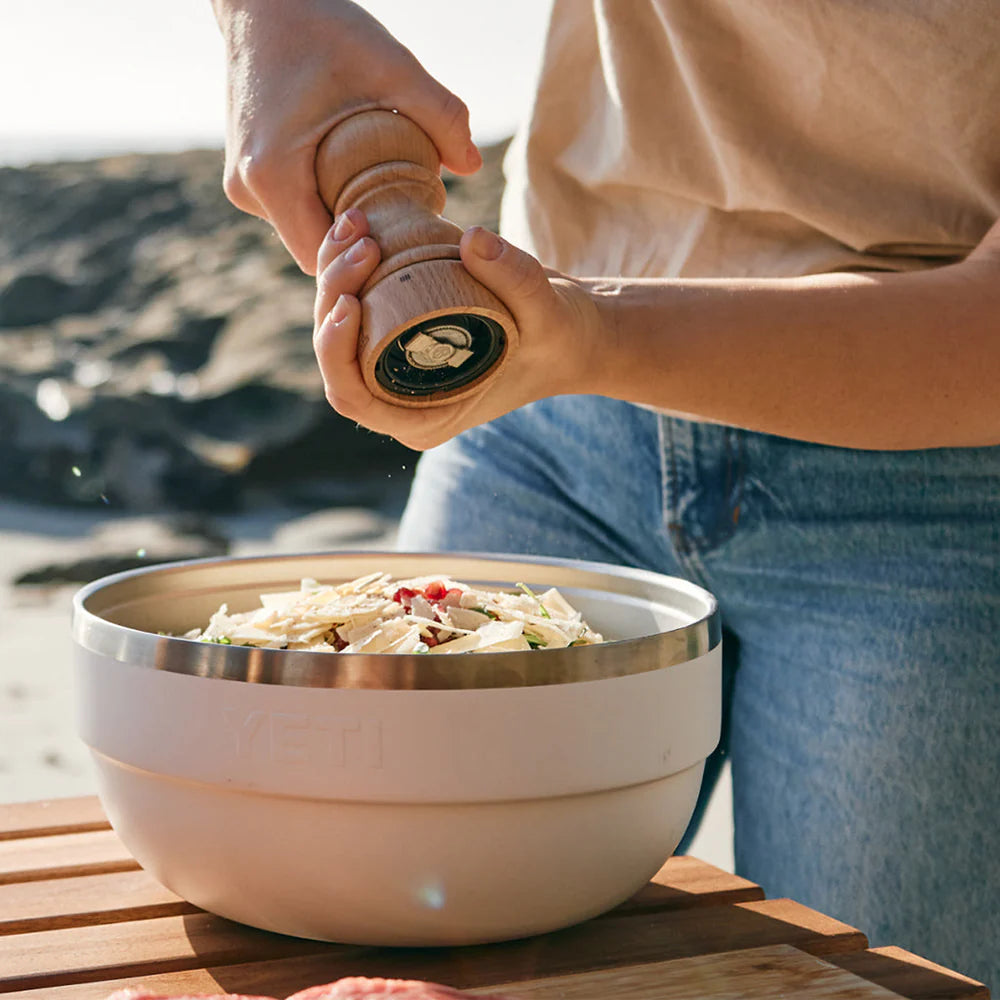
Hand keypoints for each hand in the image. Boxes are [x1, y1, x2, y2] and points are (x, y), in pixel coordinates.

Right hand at [212, 0, 481, 273]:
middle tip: (408, 232)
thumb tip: (474, 166)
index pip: (321, 258)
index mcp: (270, 174)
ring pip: (306, 235)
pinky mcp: (250, 177)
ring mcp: (244, 187)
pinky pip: (299, 213)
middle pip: (315, 253)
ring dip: (347, 233)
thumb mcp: (391, 65)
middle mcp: (248, 190)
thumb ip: (439, 115)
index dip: (363, 262)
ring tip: (391, 209)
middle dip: (360, 254)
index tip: (402, 237)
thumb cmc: (325, 27)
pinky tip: (365, 192)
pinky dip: (331, 211)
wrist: (264, 0)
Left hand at [312, 210, 603, 449]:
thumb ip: (517, 279)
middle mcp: (399, 397)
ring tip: (356, 222)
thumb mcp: (550, 313)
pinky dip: (349, 263)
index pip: (353, 396)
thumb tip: (472, 239)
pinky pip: (356, 301)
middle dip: (333, 294)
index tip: (350, 300)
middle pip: (335, 354)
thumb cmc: (562, 337)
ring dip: (334, 270)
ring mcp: (395, 365)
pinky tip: (359, 223)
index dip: (335, 351)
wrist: (572, 330)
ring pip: (337, 323)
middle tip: (361, 240)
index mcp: (423, 417)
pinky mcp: (398, 332)